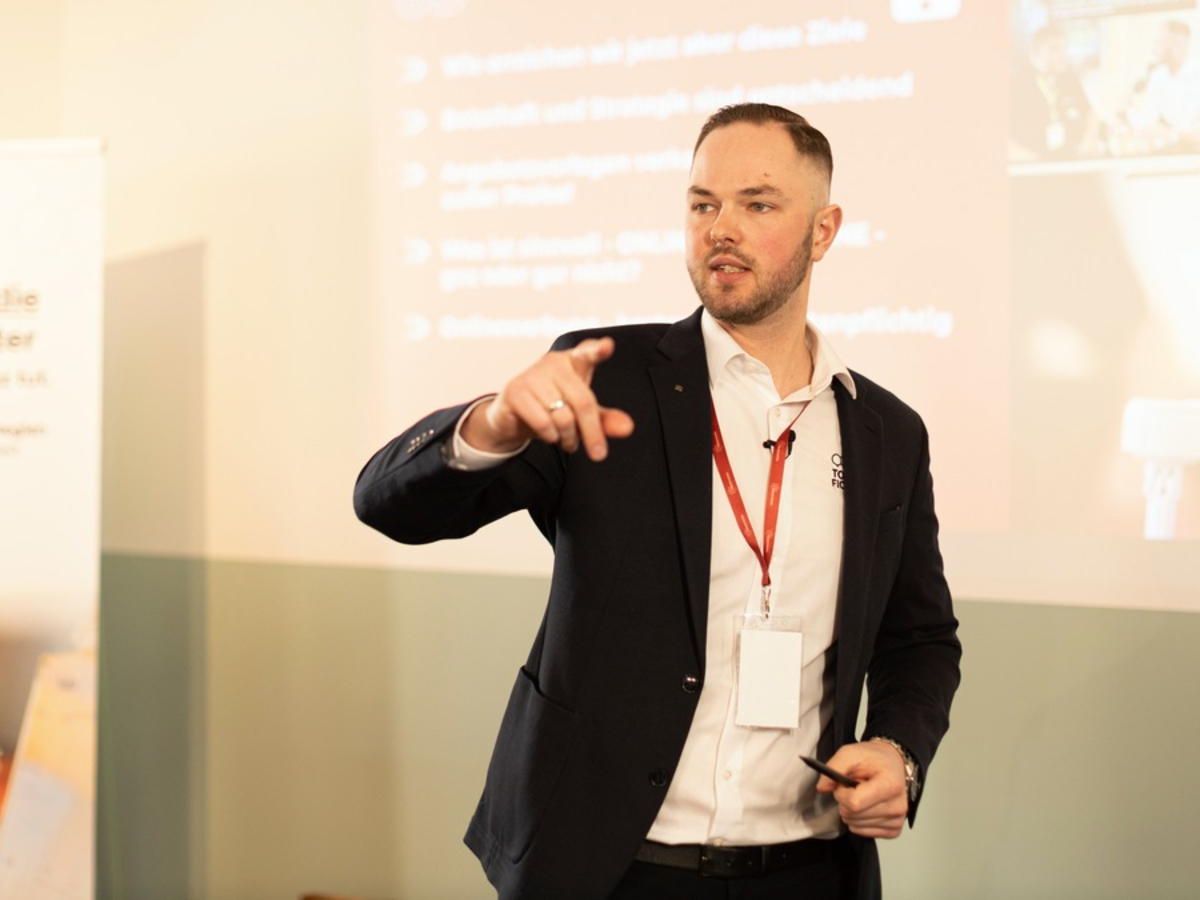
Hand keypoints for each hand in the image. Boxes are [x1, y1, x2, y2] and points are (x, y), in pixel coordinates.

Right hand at [461, 337, 634, 460]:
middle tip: (598, 453)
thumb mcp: (583, 414)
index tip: (608, 346)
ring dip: (569, 437)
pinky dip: (551, 437)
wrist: (514, 416)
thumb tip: (627, 428)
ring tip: (567, 440)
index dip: (598, 350)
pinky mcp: (515, 392)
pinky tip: (551, 436)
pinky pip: (543, 423)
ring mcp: (532, 375)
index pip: (587, 352)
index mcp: (573, 361)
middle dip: (592, 433)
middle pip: (583, 402)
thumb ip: (606, 420)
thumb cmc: (553, 408)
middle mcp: (553, 363)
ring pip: (563, 416)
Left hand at [815, 741, 908, 838]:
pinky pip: (863, 832)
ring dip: (851, 811)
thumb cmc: (874, 760)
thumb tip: (822, 788)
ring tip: (863, 795)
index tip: (845, 783)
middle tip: (854, 787)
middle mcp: (898, 805)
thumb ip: (834, 766)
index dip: (841, 793)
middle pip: (853, 815)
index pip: (854, 803)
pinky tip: (867, 806)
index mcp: (890, 785)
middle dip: (845, 801)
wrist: (892, 765)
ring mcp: (898, 820)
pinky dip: (858, 820)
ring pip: (856, 825)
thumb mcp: (851, 753)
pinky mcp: (894, 830)